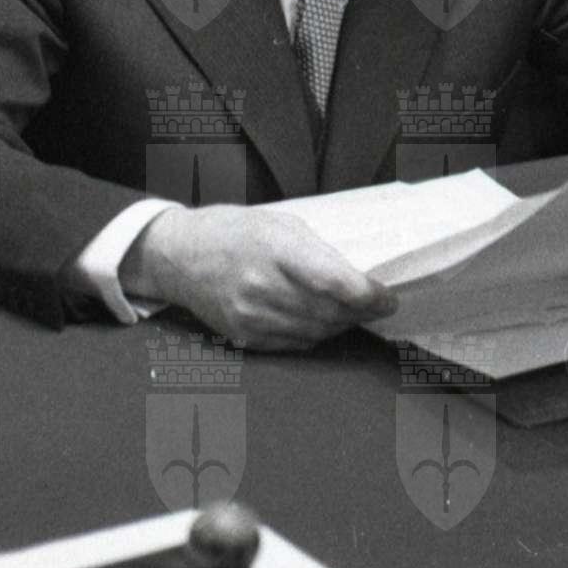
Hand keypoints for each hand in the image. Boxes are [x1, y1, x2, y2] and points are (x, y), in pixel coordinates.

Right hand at [120, 206, 398, 350]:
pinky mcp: (244, 336)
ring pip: (316, 332)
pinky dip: (316, 335)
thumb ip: (317, 253)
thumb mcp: (279, 224)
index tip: (387, 298)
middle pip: (329, 312)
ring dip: (341, 325)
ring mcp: (251, 316)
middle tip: (377, 306)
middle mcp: (262, 286)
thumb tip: (355, 281)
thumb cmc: (233, 231)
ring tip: (351, 313)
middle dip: (361, 312)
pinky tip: (322, 322)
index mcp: (274, 247)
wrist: (179, 256)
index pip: (334, 282)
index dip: (368, 295)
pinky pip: (294, 344)